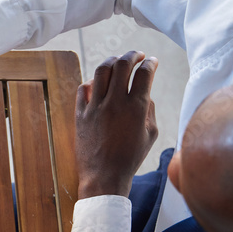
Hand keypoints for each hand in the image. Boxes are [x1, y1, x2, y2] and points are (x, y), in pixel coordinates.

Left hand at [75, 51, 159, 198]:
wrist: (104, 176)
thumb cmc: (130, 158)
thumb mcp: (150, 134)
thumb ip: (148, 109)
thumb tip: (143, 93)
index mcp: (135, 108)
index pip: (144, 73)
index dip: (151, 63)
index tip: (152, 61)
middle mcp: (114, 103)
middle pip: (122, 64)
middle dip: (132, 55)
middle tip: (137, 55)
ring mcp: (94, 108)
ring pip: (101, 71)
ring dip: (111, 61)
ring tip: (117, 61)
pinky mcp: (80, 115)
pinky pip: (82, 89)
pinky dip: (91, 81)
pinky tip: (98, 82)